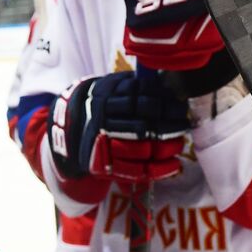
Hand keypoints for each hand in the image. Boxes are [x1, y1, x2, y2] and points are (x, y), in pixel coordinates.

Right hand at [47, 70, 189, 187]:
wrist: (68, 131)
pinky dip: (157, 169)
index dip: (164, 104)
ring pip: (140, 148)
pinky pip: (135, 171)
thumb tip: (165, 80)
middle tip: (183, 125)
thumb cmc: (100, 105)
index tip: (181, 107)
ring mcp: (103, 145)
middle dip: (168, 127)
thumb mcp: (109, 87)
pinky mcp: (103, 165)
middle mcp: (103, 121)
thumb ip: (133, 84)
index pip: (140, 100)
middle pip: (143, 125)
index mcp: (105, 97)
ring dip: (165, 147)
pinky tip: (173, 164)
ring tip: (179, 143)